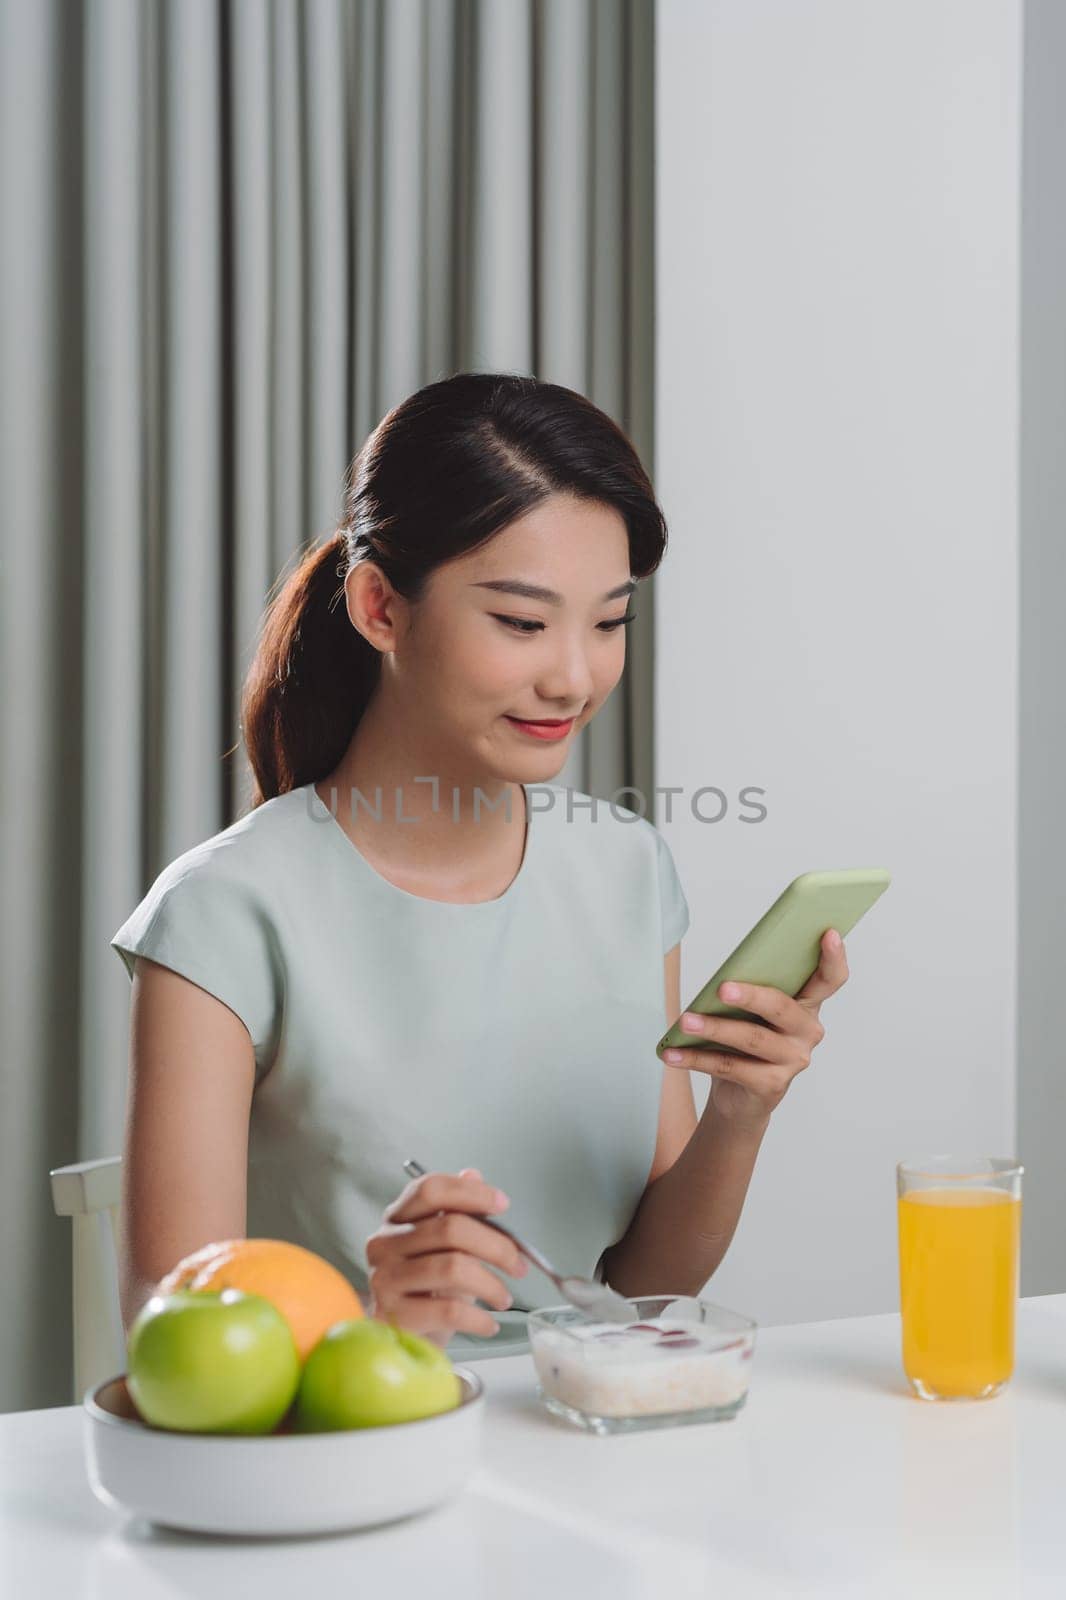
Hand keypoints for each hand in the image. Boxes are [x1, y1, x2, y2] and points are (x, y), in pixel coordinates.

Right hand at [365, 1166, 529, 1346]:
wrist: (401, 1337)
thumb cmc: (427, 1288)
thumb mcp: (445, 1248)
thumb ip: (457, 1211)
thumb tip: (473, 1174)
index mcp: (398, 1218)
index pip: (431, 1189)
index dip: (471, 1193)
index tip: (503, 1205)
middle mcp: (384, 1242)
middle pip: (450, 1228)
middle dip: (496, 1246)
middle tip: (518, 1265)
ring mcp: (385, 1278)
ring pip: (453, 1268)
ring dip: (491, 1285)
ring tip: (504, 1298)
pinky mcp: (393, 1315)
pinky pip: (448, 1311)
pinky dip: (478, 1318)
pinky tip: (488, 1324)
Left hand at [663, 929, 848, 1130]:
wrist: (740, 1097)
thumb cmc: (746, 1041)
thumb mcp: (751, 1011)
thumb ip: (751, 989)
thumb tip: (722, 976)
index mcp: (807, 1004)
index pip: (830, 979)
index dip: (834, 957)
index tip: (828, 933)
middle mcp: (808, 1031)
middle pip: (781, 1007)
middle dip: (751, 995)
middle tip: (722, 988)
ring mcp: (793, 1060)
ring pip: (752, 1038)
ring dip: (714, 1028)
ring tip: (686, 1022)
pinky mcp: (772, 1085)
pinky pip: (731, 1067)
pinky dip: (697, 1059)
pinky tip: (673, 1054)